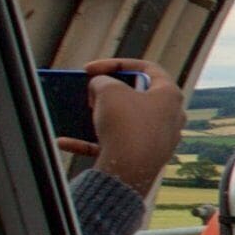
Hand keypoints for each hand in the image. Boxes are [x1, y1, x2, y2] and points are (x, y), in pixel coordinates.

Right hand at [55, 58, 188, 194]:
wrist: (130, 170)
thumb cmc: (126, 124)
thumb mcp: (108, 90)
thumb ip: (102, 81)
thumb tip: (100, 86)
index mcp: (170, 95)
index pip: (147, 68)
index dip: (117, 64)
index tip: (91, 69)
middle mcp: (170, 117)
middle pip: (136, 96)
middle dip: (109, 92)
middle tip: (91, 92)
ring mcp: (158, 139)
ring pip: (124, 122)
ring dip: (99, 117)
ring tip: (80, 113)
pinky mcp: (143, 158)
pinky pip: (115, 145)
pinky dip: (90, 142)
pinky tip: (65, 142)